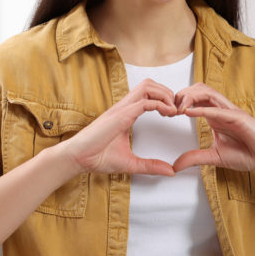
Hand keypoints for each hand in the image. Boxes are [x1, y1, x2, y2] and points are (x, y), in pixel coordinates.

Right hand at [56, 79, 178, 177]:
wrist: (78, 159)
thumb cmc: (97, 158)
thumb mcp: (131, 163)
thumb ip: (150, 166)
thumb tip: (170, 171)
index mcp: (126, 113)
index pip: (148, 93)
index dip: (164, 99)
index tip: (173, 114)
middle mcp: (124, 107)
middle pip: (149, 84)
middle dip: (167, 92)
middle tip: (176, 109)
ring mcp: (121, 109)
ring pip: (147, 87)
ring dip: (164, 94)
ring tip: (172, 110)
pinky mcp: (120, 115)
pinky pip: (144, 102)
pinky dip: (160, 104)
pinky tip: (168, 114)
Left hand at [171, 83, 254, 174]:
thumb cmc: (246, 154)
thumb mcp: (214, 157)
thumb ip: (194, 158)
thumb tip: (175, 165)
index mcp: (215, 115)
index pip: (195, 98)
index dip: (178, 101)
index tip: (166, 113)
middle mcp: (222, 110)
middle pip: (199, 89)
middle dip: (180, 95)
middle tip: (168, 109)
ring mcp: (231, 112)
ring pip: (208, 93)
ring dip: (190, 97)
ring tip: (177, 109)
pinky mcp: (240, 118)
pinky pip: (219, 110)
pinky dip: (203, 109)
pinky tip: (189, 112)